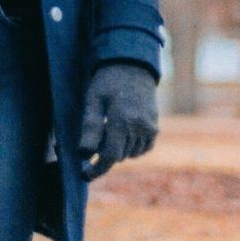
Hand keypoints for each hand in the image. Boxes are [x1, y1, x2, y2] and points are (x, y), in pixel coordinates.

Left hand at [79, 61, 157, 180]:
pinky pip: (142, 149)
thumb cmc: (108, 81)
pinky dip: (131, 146)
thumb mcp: (93, 99)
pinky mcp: (155, 128)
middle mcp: (139, 127)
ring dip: (118, 148)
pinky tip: (124, 130)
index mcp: (122, 119)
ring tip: (111, 125)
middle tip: (98, 132)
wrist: (133, 66)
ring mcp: (150, 128)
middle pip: (118, 155)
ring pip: (130, 154)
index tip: (85, 174)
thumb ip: (90, 127)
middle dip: (105, 151)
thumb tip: (84, 154)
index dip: (96, 168)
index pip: (110, 156)